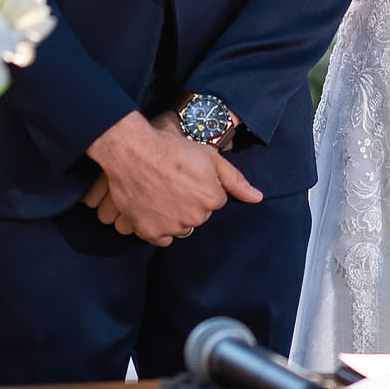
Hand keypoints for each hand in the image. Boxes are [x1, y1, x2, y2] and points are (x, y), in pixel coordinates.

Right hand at [84, 110, 261, 246]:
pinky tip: (153, 206)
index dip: (203, 185)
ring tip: (162, 192)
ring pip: (181, 227)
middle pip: (199, 215)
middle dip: (191, 201)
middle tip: (174, 181)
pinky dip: (159, 226)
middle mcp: (195, 218)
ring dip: (176, 215)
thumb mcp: (209, 156)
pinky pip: (163, 238)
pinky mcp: (150, 233)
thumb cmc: (171, 150)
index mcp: (212, 199)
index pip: (216, 200)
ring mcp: (171, 227)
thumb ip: (235, 180)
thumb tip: (257, 198)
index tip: (189, 174)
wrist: (132, 152)